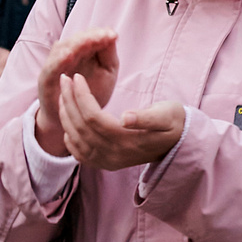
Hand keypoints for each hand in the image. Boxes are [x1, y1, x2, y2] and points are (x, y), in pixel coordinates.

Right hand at [34, 30, 118, 155]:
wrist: (75, 119)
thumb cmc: (93, 93)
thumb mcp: (106, 72)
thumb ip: (108, 54)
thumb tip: (112, 34)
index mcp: (82, 51)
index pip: (89, 37)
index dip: (100, 34)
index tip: (114, 35)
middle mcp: (66, 55)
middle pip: (76, 40)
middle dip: (91, 36)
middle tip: (105, 35)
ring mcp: (54, 66)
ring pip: (63, 49)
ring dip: (76, 43)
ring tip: (90, 40)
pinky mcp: (46, 79)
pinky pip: (51, 67)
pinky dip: (59, 60)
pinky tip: (69, 54)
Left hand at [55, 75, 185, 172]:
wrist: (178, 143)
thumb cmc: (173, 122)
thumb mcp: (167, 114)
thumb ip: (147, 117)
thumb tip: (126, 117)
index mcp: (127, 141)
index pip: (94, 118)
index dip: (82, 96)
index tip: (77, 77)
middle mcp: (114, 155)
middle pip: (81, 127)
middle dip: (69, 101)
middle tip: (64, 79)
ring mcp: (108, 161)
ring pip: (76, 138)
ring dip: (65, 115)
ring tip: (63, 94)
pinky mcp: (105, 163)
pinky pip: (78, 153)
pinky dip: (69, 136)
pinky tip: (68, 120)